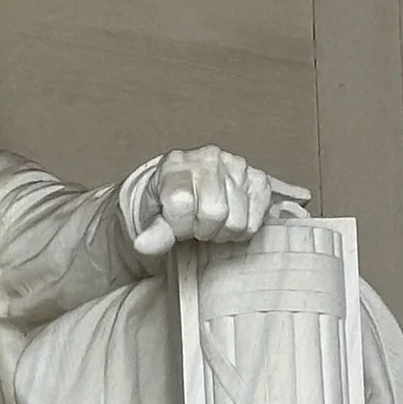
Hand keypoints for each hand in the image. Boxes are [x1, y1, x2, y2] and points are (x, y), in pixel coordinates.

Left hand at [127, 145, 296, 256]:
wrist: (183, 190)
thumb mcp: (150, 218)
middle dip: (202, 229)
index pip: (182, 203)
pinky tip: (229, 217)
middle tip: (195, 226)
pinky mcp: (258, 179)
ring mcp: (237, 165)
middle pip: (214, 213)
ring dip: (223, 231)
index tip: (175, 226)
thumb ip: (153, 232)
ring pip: (237, 221)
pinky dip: (242, 228)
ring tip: (211, 222)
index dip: (179, 226)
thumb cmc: (166, 204)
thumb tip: (144, 245)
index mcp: (176, 163)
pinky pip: (257, 219)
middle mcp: (209, 158)